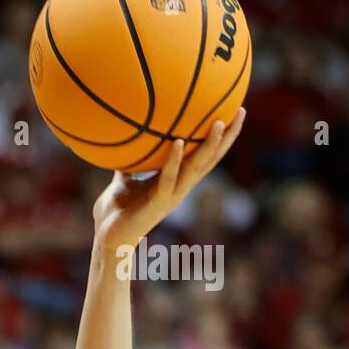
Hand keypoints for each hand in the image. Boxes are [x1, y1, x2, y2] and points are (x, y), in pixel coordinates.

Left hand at [93, 107, 245, 255]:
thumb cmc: (115, 210)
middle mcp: (180, 187)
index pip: (205, 155)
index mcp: (176, 180)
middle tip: (240, 111)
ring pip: (197, 168)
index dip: (220, 136)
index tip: (232, 111)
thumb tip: (126, 138)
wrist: (107, 238)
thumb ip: (130, 161)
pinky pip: (168, 178)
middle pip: (211, 159)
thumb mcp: (123, 179)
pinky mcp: (158, 203)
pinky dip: (174, 160)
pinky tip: (178, 141)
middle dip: (228, 136)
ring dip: (210, 146)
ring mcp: (171, 196)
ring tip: (220, 123)